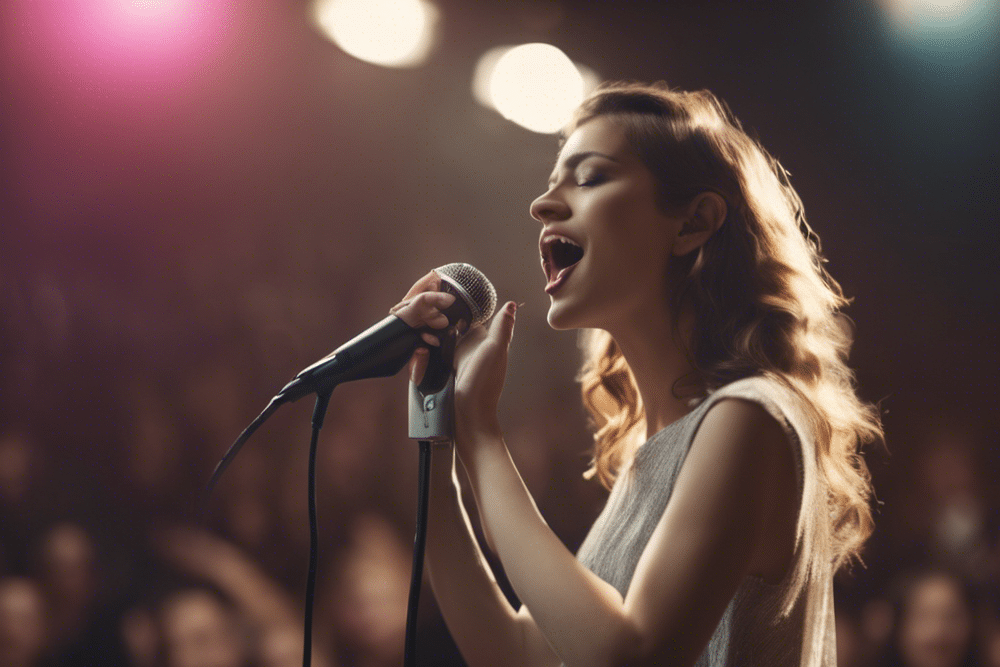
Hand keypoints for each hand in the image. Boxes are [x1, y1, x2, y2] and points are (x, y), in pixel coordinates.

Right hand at [389, 271, 517, 438]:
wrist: (469, 417)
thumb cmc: (486, 383)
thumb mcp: (496, 350)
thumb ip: (502, 327)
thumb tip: (510, 304)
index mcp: (482, 339)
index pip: (465, 315)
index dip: (452, 307)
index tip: (436, 297)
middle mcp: (467, 347)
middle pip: (445, 327)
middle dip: (432, 323)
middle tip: (418, 317)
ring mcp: (453, 359)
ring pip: (434, 341)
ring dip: (425, 340)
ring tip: (418, 339)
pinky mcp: (439, 371)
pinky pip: (427, 359)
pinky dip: (421, 357)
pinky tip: (416, 353)